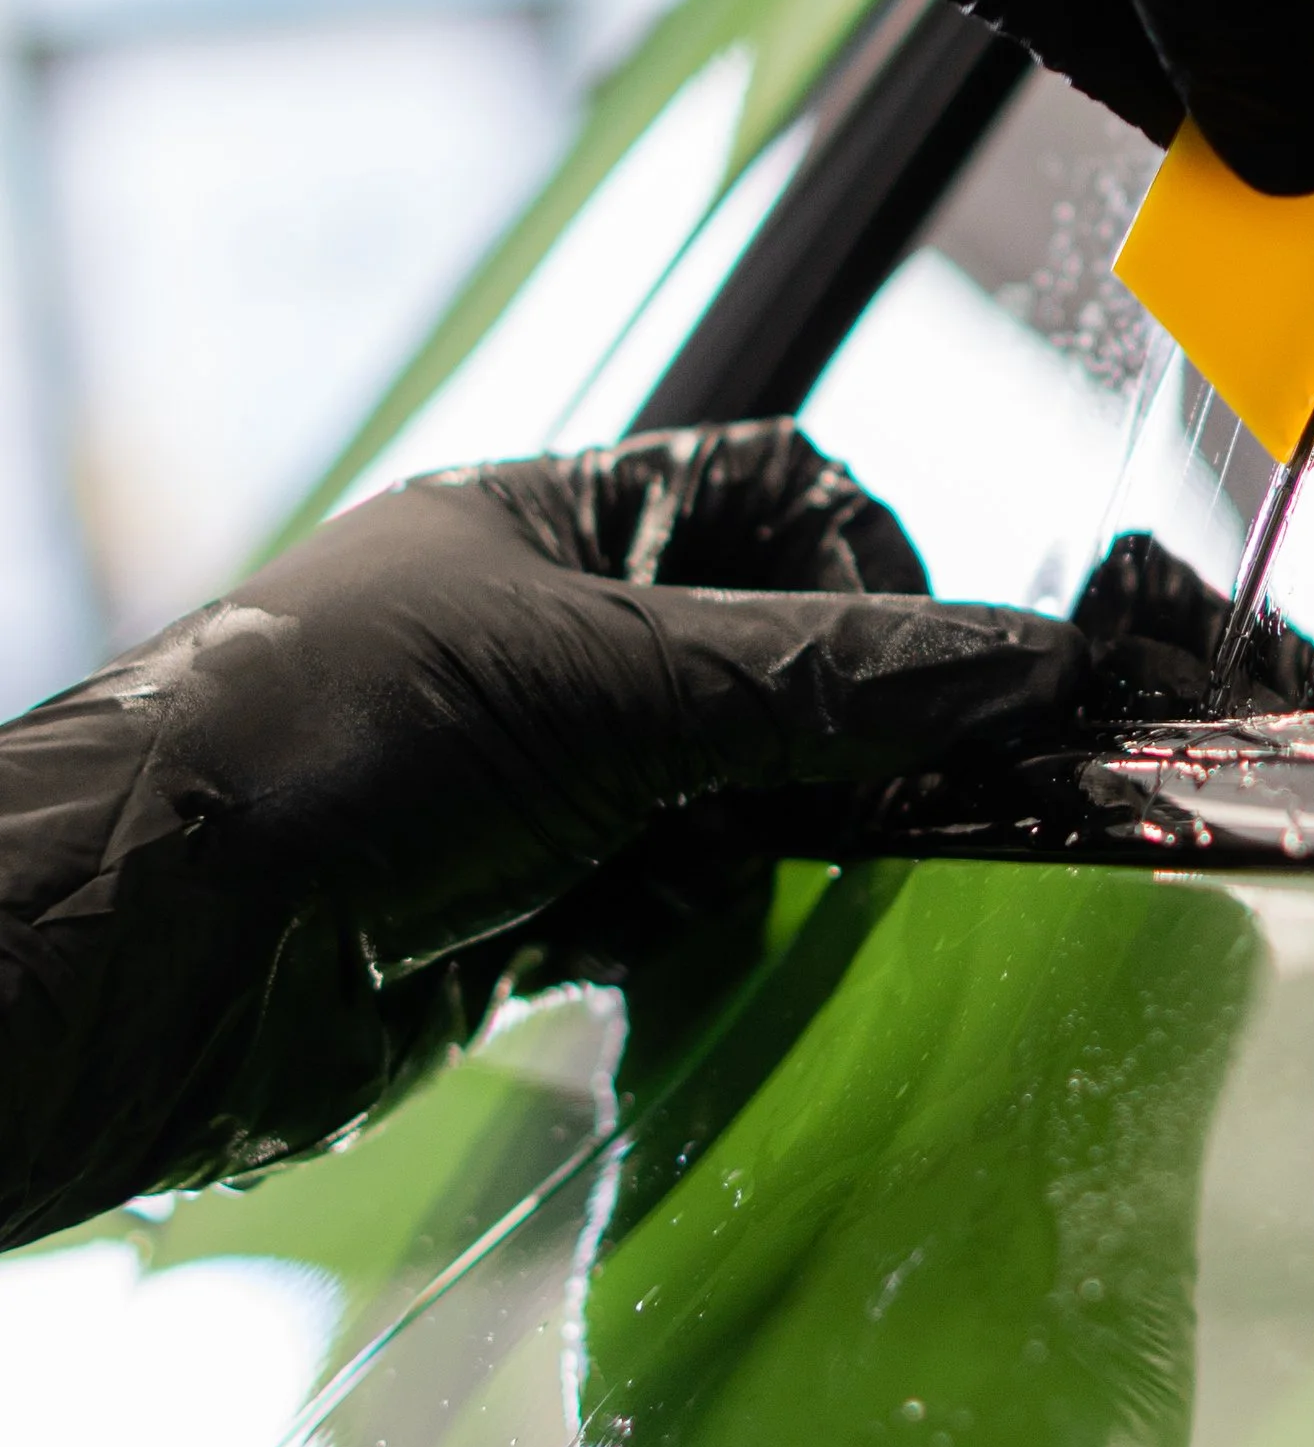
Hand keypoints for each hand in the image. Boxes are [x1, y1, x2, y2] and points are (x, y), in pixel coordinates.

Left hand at [0, 423, 1086, 1247]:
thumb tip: (1025, 658)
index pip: (773, 492)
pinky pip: (665, 904)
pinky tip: (678, 941)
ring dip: (772, 840)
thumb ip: (824, 679)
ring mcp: (527, 778)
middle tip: (912, 799)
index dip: (873, 563)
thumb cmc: (345, 747)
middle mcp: (543, 636)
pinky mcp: (511, 912)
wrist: (154, 954)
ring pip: (728, 794)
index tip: (939, 672)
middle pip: (766, 656)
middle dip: (840, 728)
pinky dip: (697, 925)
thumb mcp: (610, 685)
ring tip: (776, 874)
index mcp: (549, 523)